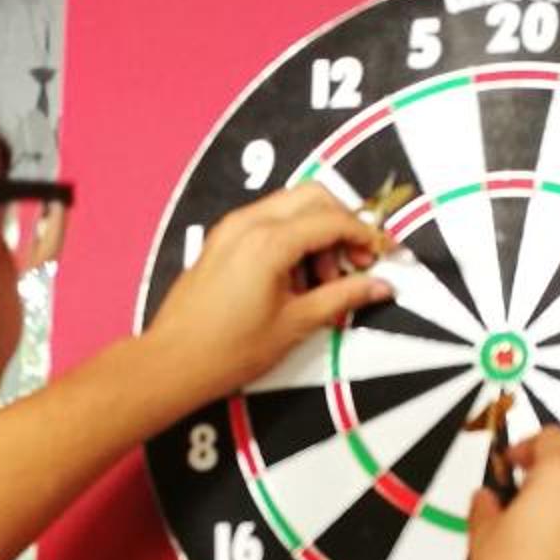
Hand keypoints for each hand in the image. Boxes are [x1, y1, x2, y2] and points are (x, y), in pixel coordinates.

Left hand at [143, 185, 393, 400]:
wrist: (173, 363)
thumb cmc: (227, 349)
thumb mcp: (296, 324)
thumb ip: (343, 297)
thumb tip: (379, 286)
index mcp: (269, 242)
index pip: (333, 220)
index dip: (366, 234)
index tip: (385, 252)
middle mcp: (248, 224)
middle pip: (314, 197)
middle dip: (343, 225)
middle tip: (358, 262)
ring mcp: (231, 229)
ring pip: (291, 207)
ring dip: (318, 234)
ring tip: (324, 283)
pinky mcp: (222, 241)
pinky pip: (268, 222)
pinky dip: (293, 239)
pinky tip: (297, 280)